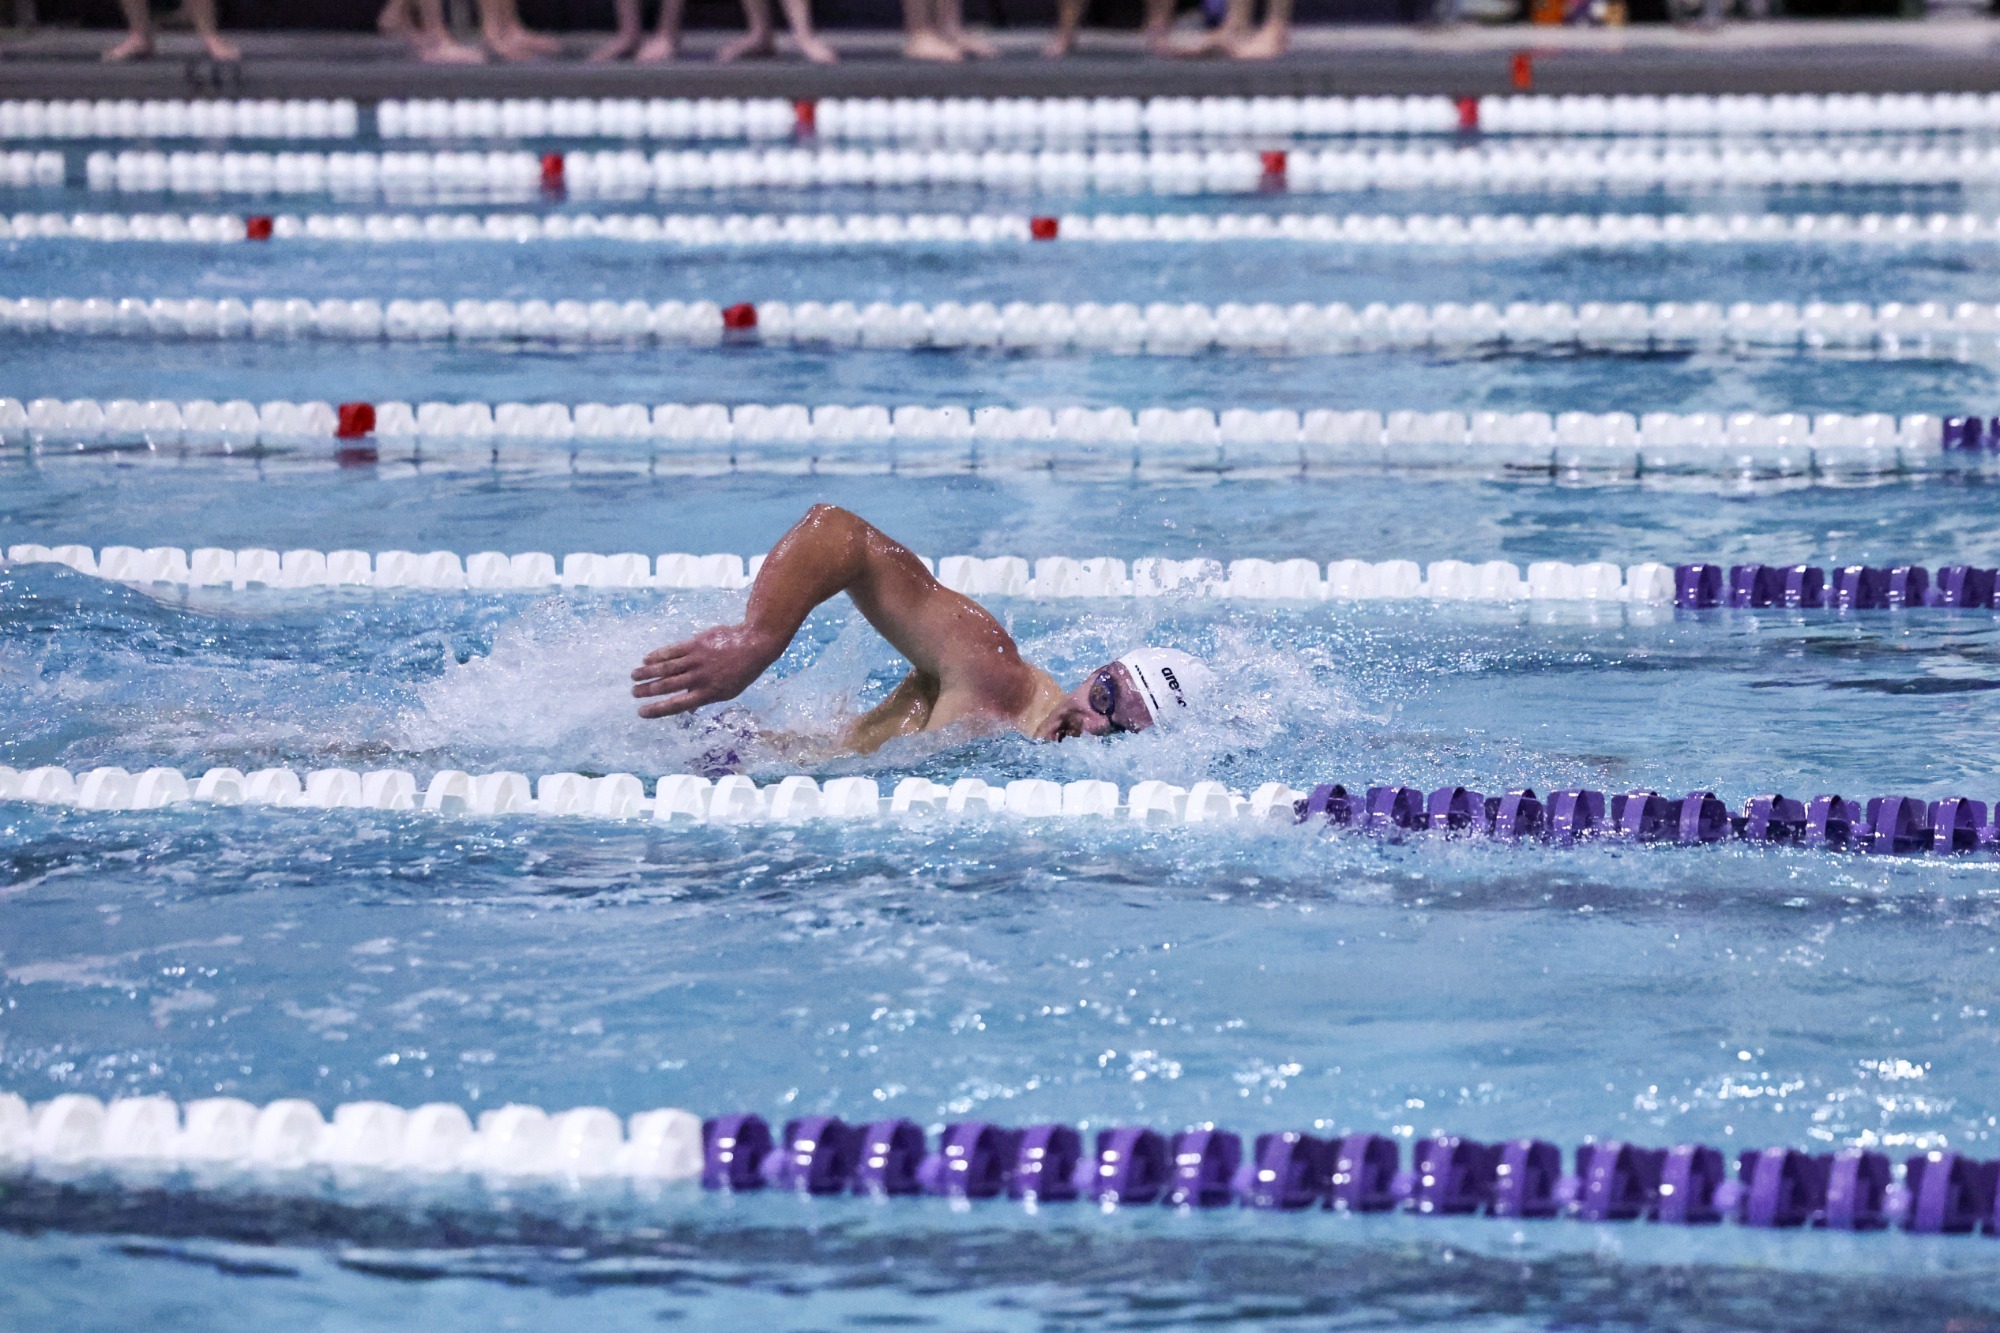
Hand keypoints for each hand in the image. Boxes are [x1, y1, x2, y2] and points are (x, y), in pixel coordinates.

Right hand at [631, 623, 782, 718]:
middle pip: (666, 686)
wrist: (753, 644)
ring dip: (647, 672)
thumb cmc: (741, 671)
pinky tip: (646, 659)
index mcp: (707, 693)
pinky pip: (672, 650)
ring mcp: (696, 660)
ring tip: (634, 676)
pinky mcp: (695, 644)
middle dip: (647, 690)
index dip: (657, 709)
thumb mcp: (727, 692)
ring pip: (665, 668)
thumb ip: (705, 699)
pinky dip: (657, 655)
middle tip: (633, 693)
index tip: (641, 712)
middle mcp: (699, 678)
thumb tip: (688, 710)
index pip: (676, 705)